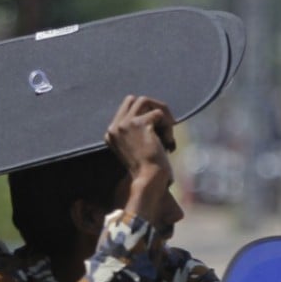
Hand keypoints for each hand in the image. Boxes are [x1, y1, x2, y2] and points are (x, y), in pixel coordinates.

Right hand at [103, 95, 176, 220]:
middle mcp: (114, 127)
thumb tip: (157, 114)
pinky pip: (160, 114)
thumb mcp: (140, 149)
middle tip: (166, 125)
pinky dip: (169, 128)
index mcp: (111, 134)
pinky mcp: (139, 124)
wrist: (149, 181)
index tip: (158, 135)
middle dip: (154, 108)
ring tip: (168, 134)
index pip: (128, 109)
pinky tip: (169, 144)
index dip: (147, 116)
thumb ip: (140, 133)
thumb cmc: (149, 171)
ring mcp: (125, 124)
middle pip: (135, 100)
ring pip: (145, 100)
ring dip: (162, 114)